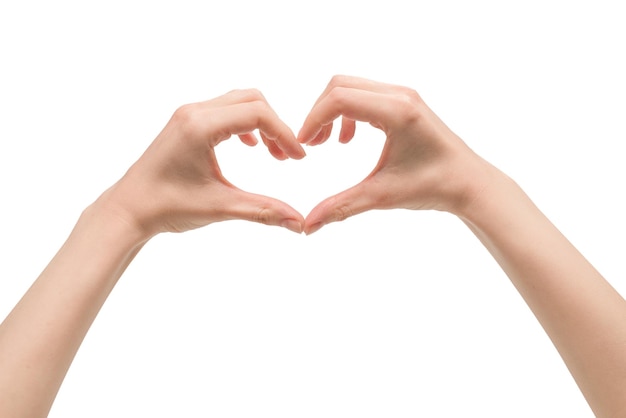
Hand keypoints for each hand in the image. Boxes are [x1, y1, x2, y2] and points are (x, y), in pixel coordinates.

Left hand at [100, 89, 305, 237]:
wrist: (128, 209)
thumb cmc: (165, 207)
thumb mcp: (220, 207)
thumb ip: (263, 211)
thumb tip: (299, 223)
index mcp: (200, 126)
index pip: (257, 114)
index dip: (284, 134)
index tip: (297, 159)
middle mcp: (193, 112)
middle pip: (251, 100)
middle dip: (276, 125)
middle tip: (287, 157)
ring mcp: (188, 115)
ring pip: (238, 102)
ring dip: (262, 123)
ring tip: (274, 154)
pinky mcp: (186, 123)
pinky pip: (224, 111)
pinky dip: (245, 124)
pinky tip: (251, 146)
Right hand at [298, 75, 493, 233]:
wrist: (469, 184)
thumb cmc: (434, 187)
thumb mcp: (382, 196)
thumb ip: (341, 207)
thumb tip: (308, 225)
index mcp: (398, 111)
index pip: (339, 99)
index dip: (314, 120)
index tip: (304, 146)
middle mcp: (400, 95)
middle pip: (340, 85)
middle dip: (319, 113)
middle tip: (312, 145)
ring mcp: (403, 95)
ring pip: (351, 87)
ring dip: (332, 112)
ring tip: (326, 143)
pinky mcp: (404, 102)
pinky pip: (364, 95)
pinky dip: (347, 113)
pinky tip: (348, 140)